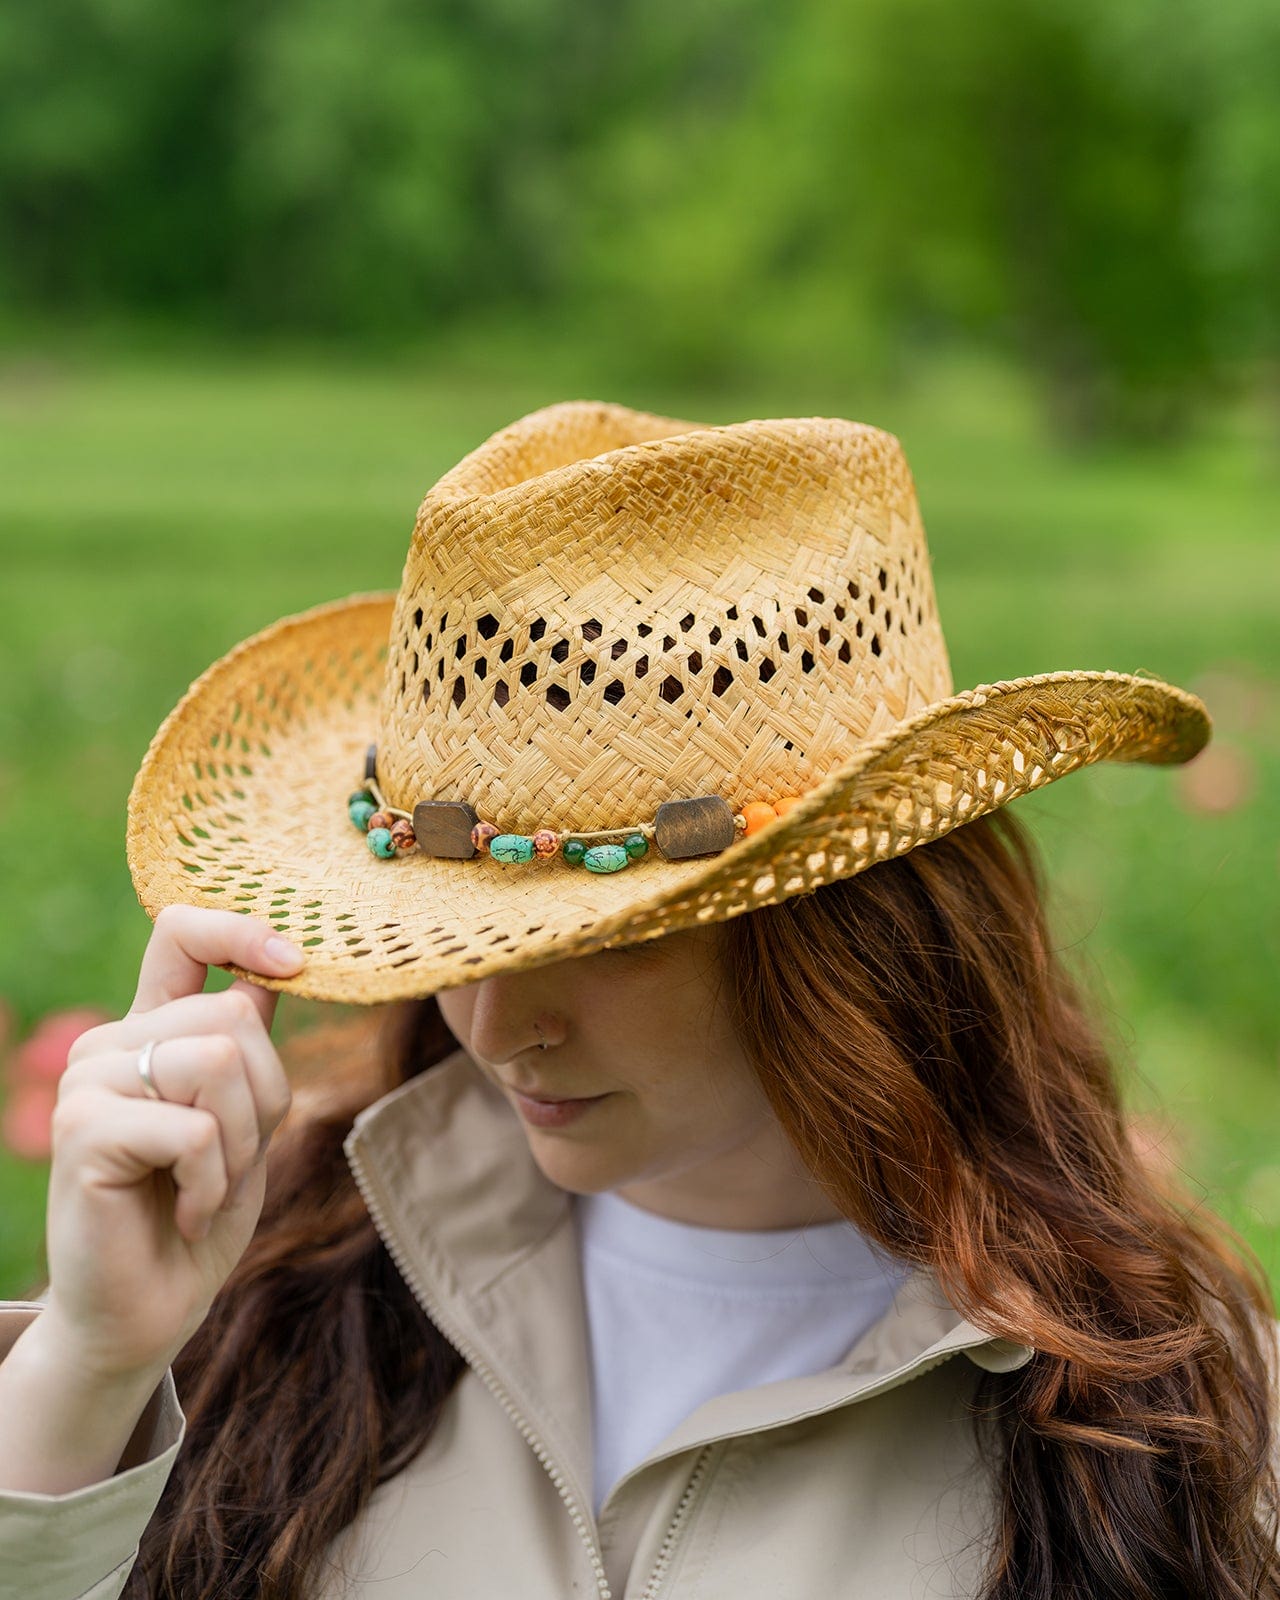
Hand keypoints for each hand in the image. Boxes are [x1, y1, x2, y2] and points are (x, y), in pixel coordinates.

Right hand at [37, 905, 303, 1380]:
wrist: (147, 1311)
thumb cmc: (198, 1212)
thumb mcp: (244, 1118)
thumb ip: (247, 1048)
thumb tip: (274, 972)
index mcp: (150, 1032)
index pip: (181, 933)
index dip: (241, 930)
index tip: (292, 960)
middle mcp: (111, 1045)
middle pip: (232, 1013)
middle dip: (262, 1097)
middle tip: (228, 1161)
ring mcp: (89, 1083)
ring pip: (217, 1061)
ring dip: (239, 1142)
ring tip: (203, 1186)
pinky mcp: (84, 1130)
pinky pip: (195, 1128)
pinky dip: (211, 1182)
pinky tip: (183, 1212)